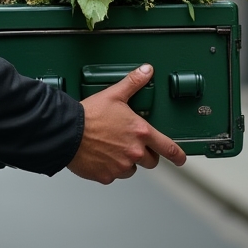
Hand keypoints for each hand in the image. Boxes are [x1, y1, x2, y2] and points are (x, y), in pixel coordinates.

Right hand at [66, 64, 186, 183]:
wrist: (67, 132)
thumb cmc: (89, 115)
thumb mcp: (114, 94)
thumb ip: (133, 83)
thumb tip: (146, 71)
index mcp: (140, 132)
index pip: (168, 147)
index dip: (177, 155)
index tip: (181, 158)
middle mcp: (134, 151)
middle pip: (151, 161)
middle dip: (146, 155)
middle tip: (132, 145)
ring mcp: (121, 166)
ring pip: (131, 169)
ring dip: (126, 162)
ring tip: (112, 148)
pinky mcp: (107, 176)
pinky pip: (113, 175)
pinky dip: (109, 168)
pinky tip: (100, 156)